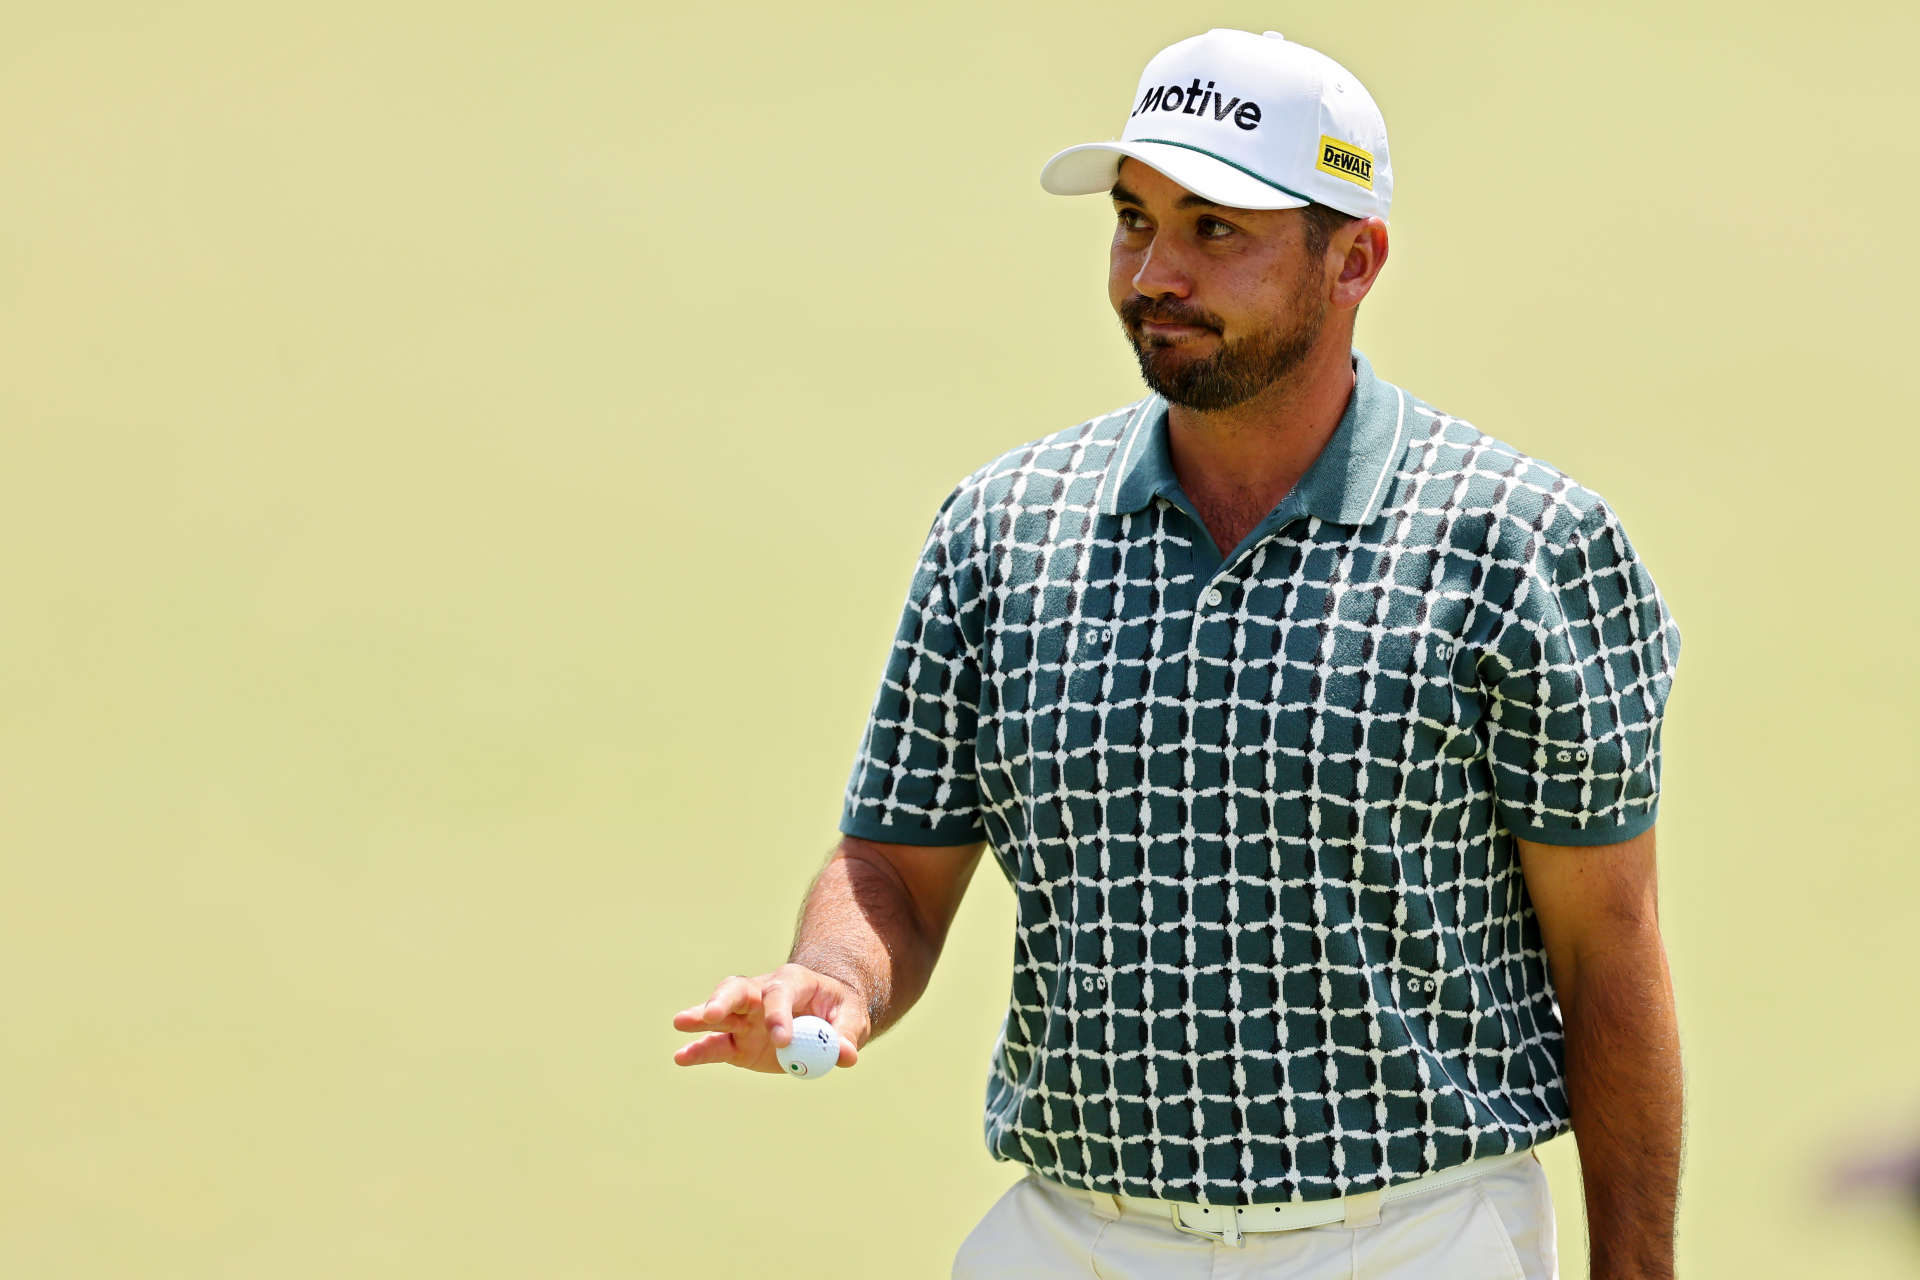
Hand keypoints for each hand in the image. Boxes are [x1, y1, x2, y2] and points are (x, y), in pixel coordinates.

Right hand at [671, 964, 867, 1073]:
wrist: (824, 1017)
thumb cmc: (838, 1011)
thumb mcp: (852, 1018)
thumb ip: (847, 1035)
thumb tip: (845, 1056)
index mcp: (793, 982)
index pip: (780, 993)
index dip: (779, 1014)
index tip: (782, 1041)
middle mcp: (762, 994)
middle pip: (738, 990)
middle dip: (724, 1000)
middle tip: (712, 1014)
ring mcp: (745, 1017)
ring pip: (720, 1011)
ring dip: (701, 1016)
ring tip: (681, 1022)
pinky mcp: (736, 1041)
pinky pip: (715, 1045)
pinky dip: (699, 1051)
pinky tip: (681, 1057)